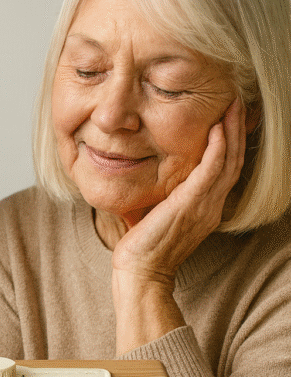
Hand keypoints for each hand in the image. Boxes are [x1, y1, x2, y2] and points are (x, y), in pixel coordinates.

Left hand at [111, 98, 246, 353]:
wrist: (140, 273)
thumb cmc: (142, 247)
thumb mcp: (155, 215)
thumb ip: (161, 196)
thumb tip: (148, 176)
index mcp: (205, 210)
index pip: (224, 170)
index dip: (230, 144)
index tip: (226, 119)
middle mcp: (211, 207)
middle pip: (233, 161)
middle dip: (236, 130)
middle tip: (236, 103)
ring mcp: (204, 207)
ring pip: (228, 161)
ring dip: (231, 131)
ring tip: (232, 106)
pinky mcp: (191, 205)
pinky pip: (212, 170)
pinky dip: (217, 148)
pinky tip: (217, 128)